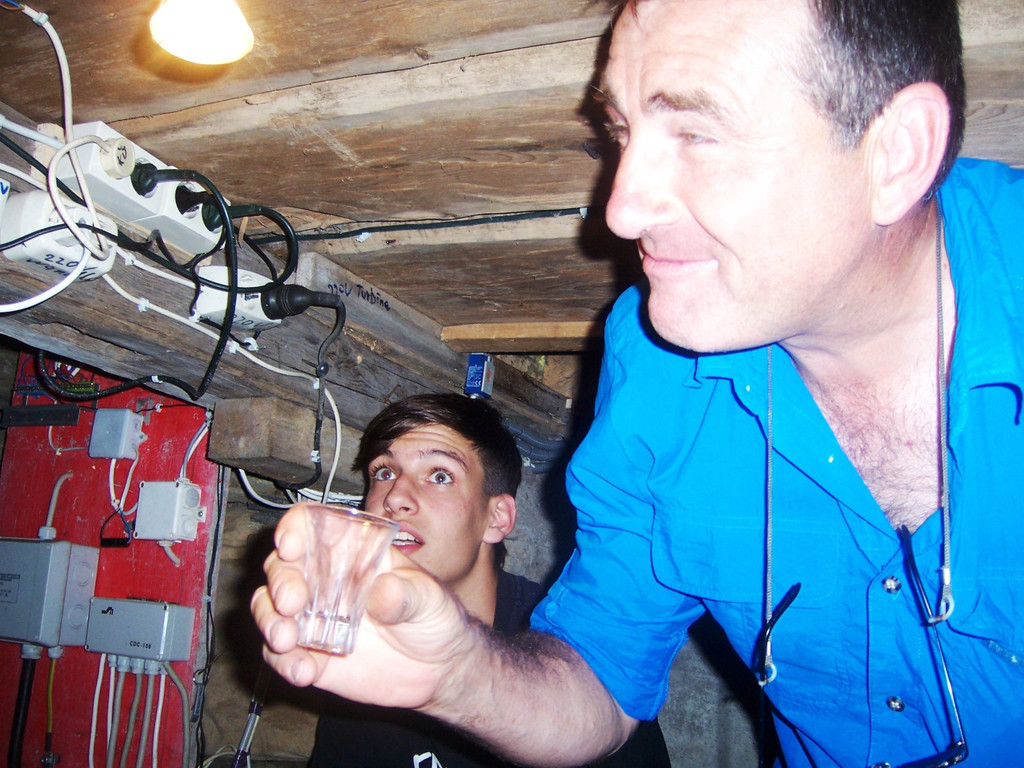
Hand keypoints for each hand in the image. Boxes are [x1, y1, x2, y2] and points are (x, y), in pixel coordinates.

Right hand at [251, 502, 477, 709]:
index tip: (290, 545)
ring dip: (268, 621)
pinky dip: (283, 662)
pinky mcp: (311, 655)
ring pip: (269, 609)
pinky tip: (305, 671)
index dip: (294, 528)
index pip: (312, 526)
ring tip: (287, 641)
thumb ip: (408, 594)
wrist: (439, 670)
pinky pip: (280, 655)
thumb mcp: (432, 599)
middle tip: (291, 603)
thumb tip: (382, 591)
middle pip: (282, 566)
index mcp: (352, 553)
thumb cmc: (436, 619)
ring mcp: (315, 618)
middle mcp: (325, 581)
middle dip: (280, 581)